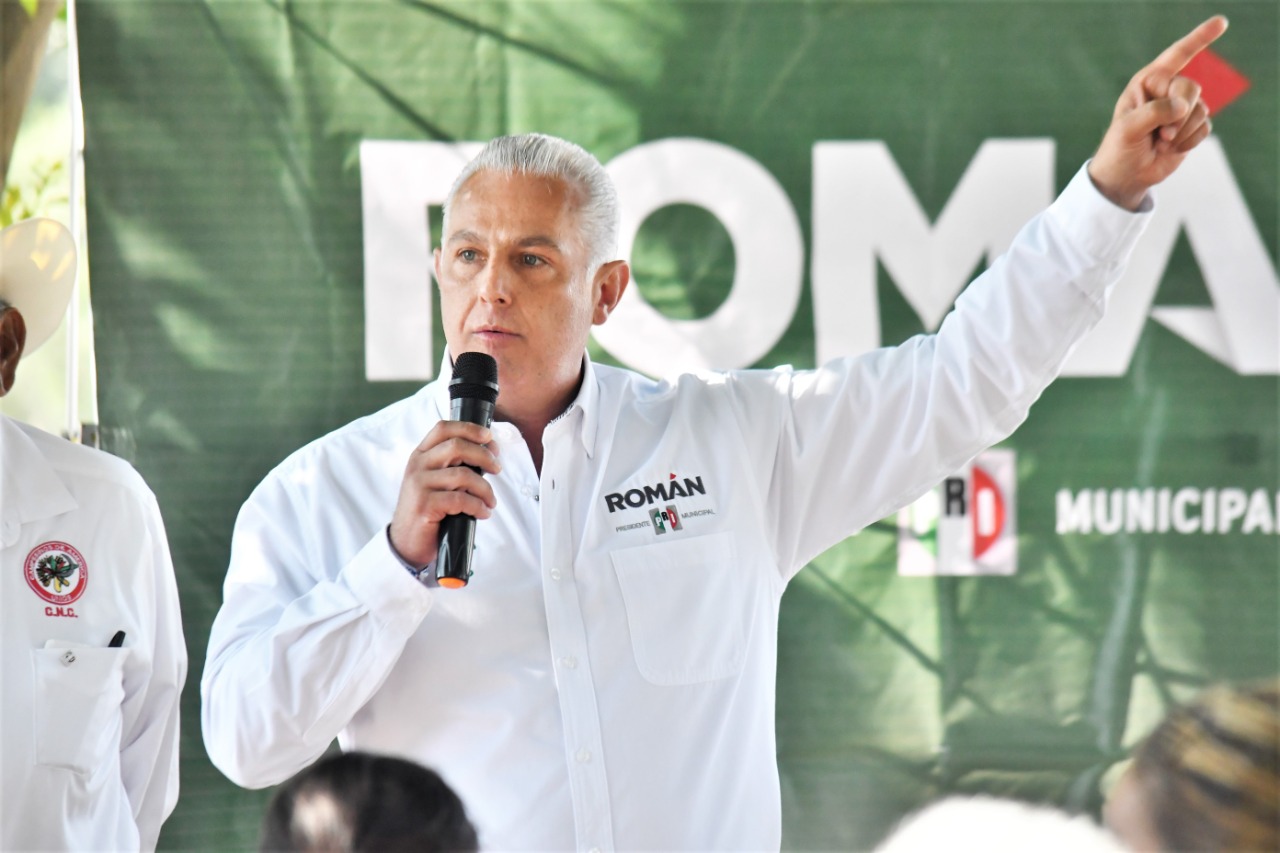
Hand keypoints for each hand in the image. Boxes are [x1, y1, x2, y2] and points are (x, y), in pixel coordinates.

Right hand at [389, 421, 500, 567]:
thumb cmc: (428, 509)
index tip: (489, 437)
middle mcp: (418, 466)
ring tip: (490, 501)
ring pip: (463, 475)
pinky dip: (478, 506)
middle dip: (484, 455)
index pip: (443, 429)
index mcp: (421, 455)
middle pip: (457, 446)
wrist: (407, 542)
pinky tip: (483, 513)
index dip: (469, 428)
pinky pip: (461, 499)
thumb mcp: (436, 481)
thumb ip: (454, 465)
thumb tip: (489, 454)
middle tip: (497, 468)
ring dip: (485, 488)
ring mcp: (419, 485)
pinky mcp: (425, 505)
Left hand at [1088, 15, 1227, 210]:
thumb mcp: (1127, 129)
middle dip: (1179, 113)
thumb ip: (1153, 112)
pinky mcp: (1192, 125)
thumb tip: (1183, 106)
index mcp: (1147, 82)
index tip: (1221, 23)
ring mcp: (1181, 108)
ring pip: (1200, 109)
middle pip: (1190, 88)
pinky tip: (1170, 148)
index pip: (1176, 55)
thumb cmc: (1119, 148)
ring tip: (1160, 141)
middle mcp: (1166, 90)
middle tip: (1160, 133)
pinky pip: (1205, 127)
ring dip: (1182, 131)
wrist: (1126, 176)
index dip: (1199, 39)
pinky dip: (1188, 141)